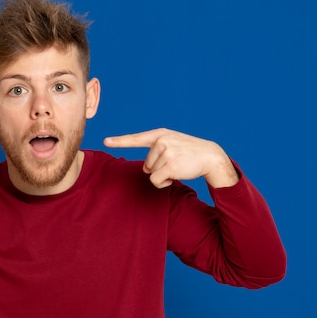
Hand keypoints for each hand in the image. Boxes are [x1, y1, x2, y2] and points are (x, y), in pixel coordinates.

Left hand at [104, 128, 238, 188]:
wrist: (210, 156)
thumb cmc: (189, 153)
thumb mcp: (172, 145)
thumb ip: (156, 152)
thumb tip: (146, 170)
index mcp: (159, 134)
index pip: (135, 138)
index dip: (119, 141)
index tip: (106, 141)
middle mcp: (161, 141)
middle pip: (146, 164)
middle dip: (158, 168)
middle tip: (175, 163)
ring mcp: (166, 151)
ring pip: (151, 173)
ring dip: (163, 175)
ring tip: (178, 167)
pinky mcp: (170, 164)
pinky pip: (156, 180)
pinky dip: (164, 183)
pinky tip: (176, 175)